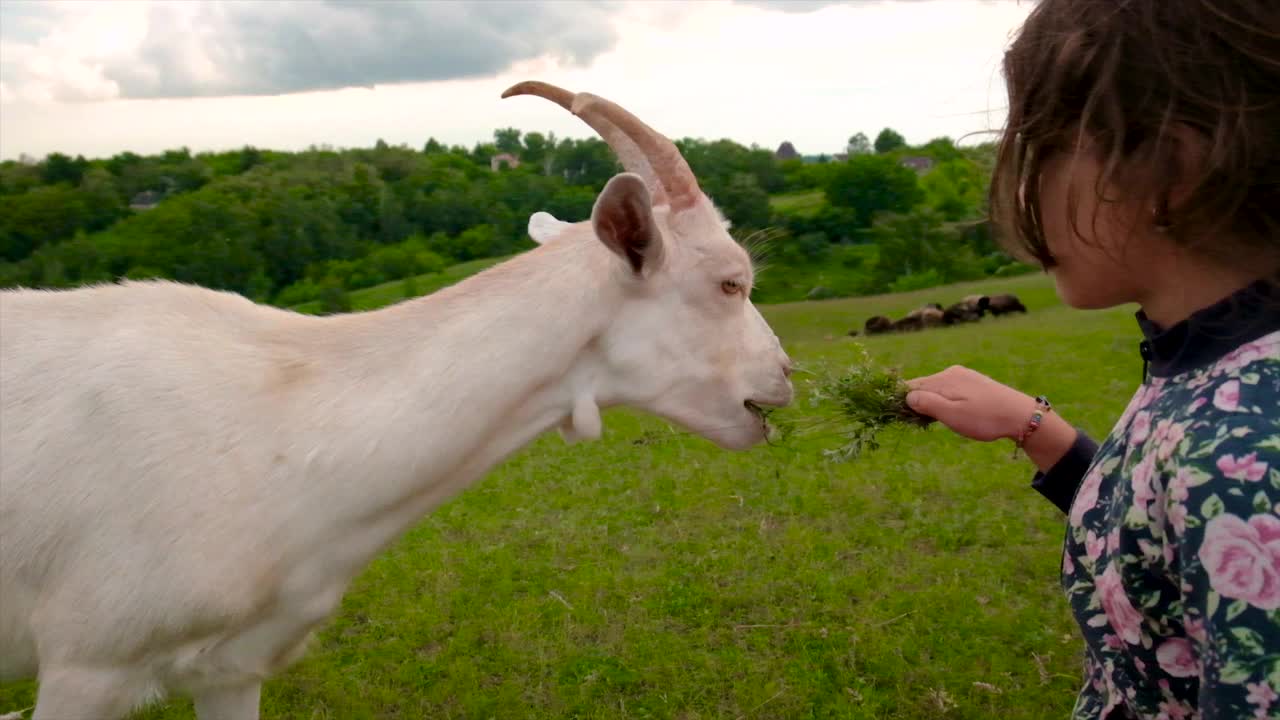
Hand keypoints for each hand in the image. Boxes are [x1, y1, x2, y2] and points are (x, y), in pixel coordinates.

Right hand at [904, 365, 1034, 441]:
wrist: (1021, 416)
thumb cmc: (985, 418)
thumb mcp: (952, 414)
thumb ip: (927, 403)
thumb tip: (906, 396)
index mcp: (944, 379)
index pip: (911, 386)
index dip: (903, 402)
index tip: (904, 418)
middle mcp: (951, 372)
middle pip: (922, 386)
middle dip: (917, 403)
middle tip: (922, 424)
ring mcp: (963, 376)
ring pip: (936, 389)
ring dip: (931, 404)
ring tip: (938, 421)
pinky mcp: (973, 383)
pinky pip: (949, 390)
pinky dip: (944, 401)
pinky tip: (952, 413)